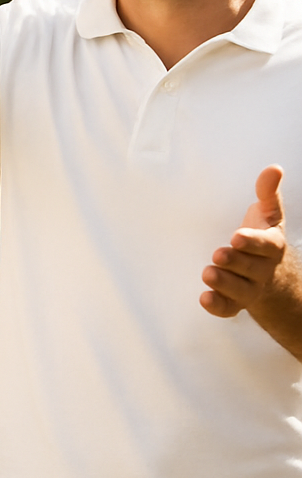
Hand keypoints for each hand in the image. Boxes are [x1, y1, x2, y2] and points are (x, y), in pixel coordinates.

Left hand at [201, 165, 285, 317]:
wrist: (273, 280)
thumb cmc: (262, 240)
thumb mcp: (268, 216)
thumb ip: (267, 194)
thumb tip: (273, 169)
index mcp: (271, 247)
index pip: (266, 245)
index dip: (253, 242)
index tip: (237, 236)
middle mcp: (262, 270)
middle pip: (251, 268)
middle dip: (235, 262)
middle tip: (218, 254)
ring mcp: (250, 288)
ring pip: (241, 290)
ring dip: (225, 284)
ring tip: (208, 274)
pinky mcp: (236, 302)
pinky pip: (230, 308)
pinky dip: (218, 306)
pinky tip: (204, 299)